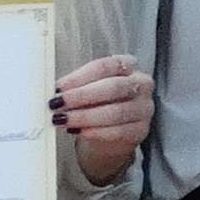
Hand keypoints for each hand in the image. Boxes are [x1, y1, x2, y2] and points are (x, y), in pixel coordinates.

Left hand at [50, 57, 154, 183]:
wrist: (111, 134)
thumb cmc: (98, 104)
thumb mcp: (89, 89)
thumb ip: (76, 86)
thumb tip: (55, 91)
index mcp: (128, 65)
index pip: (105, 66)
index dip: (80, 76)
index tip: (58, 87)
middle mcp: (141, 84)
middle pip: (113, 87)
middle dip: (82, 96)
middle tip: (58, 104)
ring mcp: (144, 108)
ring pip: (116, 112)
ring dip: (85, 116)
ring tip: (63, 120)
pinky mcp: (141, 130)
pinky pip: (118, 131)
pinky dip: (96, 132)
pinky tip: (79, 131)